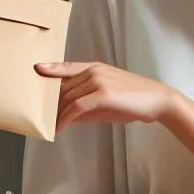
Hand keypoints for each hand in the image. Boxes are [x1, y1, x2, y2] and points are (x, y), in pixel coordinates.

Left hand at [35, 61, 174, 130]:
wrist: (157, 100)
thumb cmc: (133, 101)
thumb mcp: (107, 100)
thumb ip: (87, 104)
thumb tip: (69, 115)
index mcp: (94, 67)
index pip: (67, 66)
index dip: (51, 68)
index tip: (36, 69)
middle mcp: (93, 71)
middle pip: (64, 86)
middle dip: (52, 102)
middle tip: (42, 115)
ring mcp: (97, 80)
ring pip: (68, 97)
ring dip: (57, 113)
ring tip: (49, 124)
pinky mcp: (102, 94)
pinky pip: (76, 107)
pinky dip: (66, 118)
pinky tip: (60, 127)